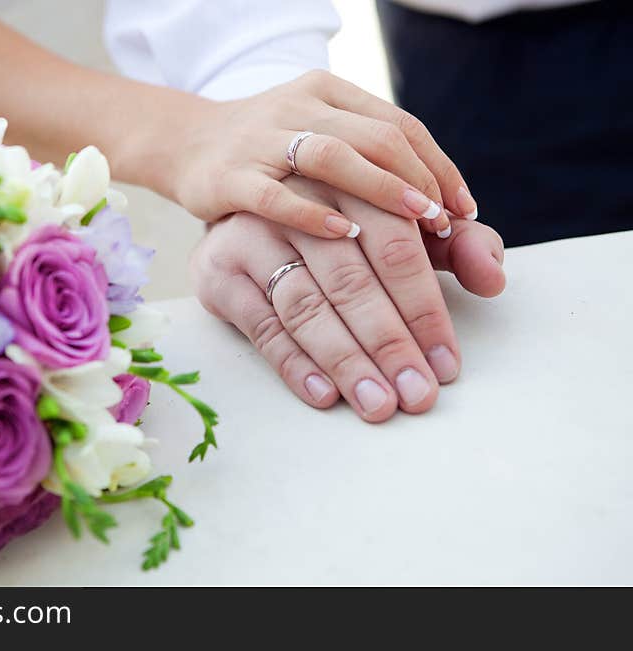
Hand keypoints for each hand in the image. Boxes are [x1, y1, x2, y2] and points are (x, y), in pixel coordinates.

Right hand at [169, 71, 476, 240]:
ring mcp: (261, 140)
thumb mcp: (316, 137)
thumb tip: (436, 206)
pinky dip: (313, 215)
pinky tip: (345, 234)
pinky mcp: (229, 176)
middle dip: (420, 178)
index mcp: (328, 93)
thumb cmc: (266, 152)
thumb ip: (367, 159)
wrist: (185, 144)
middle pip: (375, 136)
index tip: (461, 207)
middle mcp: (298, 107)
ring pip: (332, 156)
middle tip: (445, 221)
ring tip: (417, 221)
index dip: (437, 164)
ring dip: (382, 189)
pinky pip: (275, 196)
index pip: (398, 123)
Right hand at [190, 177, 503, 421]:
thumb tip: (493, 280)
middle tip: (417, 395)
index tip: (447, 364)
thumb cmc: (336, 227)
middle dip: (389, 343)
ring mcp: (252, 236)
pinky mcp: (219, 272)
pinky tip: (325, 394)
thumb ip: (454, 246)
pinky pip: (259, 323)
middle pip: (350, 279)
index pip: (396, 246)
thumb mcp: (400, 224)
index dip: (424, 308)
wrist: (244, 214)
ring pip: (305, 304)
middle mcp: (299, 203)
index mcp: (352, 184)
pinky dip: (292, 362)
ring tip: (378, 404)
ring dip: (345, 360)